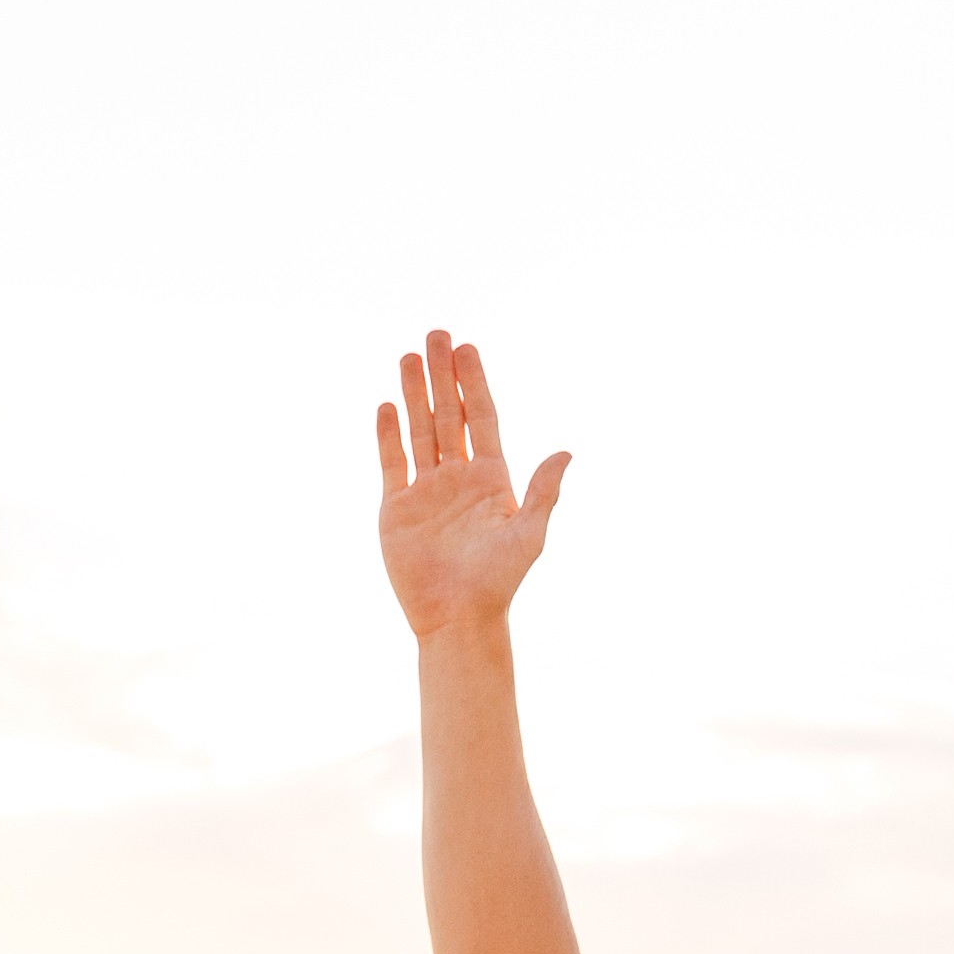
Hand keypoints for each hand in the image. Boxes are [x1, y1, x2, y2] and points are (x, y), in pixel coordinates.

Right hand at [376, 328, 565, 635]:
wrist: (457, 619)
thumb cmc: (498, 582)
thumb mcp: (528, 534)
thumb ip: (543, 490)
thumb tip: (566, 451)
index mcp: (492, 479)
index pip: (482, 418)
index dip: (474, 384)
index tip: (468, 348)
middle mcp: (458, 479)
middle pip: (448, 415)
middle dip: (442, 376)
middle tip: (437, 334)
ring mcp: (426, 491)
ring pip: (419, 431)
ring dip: (413, 394)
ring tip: (407, 355)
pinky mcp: (397, 509)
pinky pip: (392, 463)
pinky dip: (388, 435)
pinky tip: (386, 405)